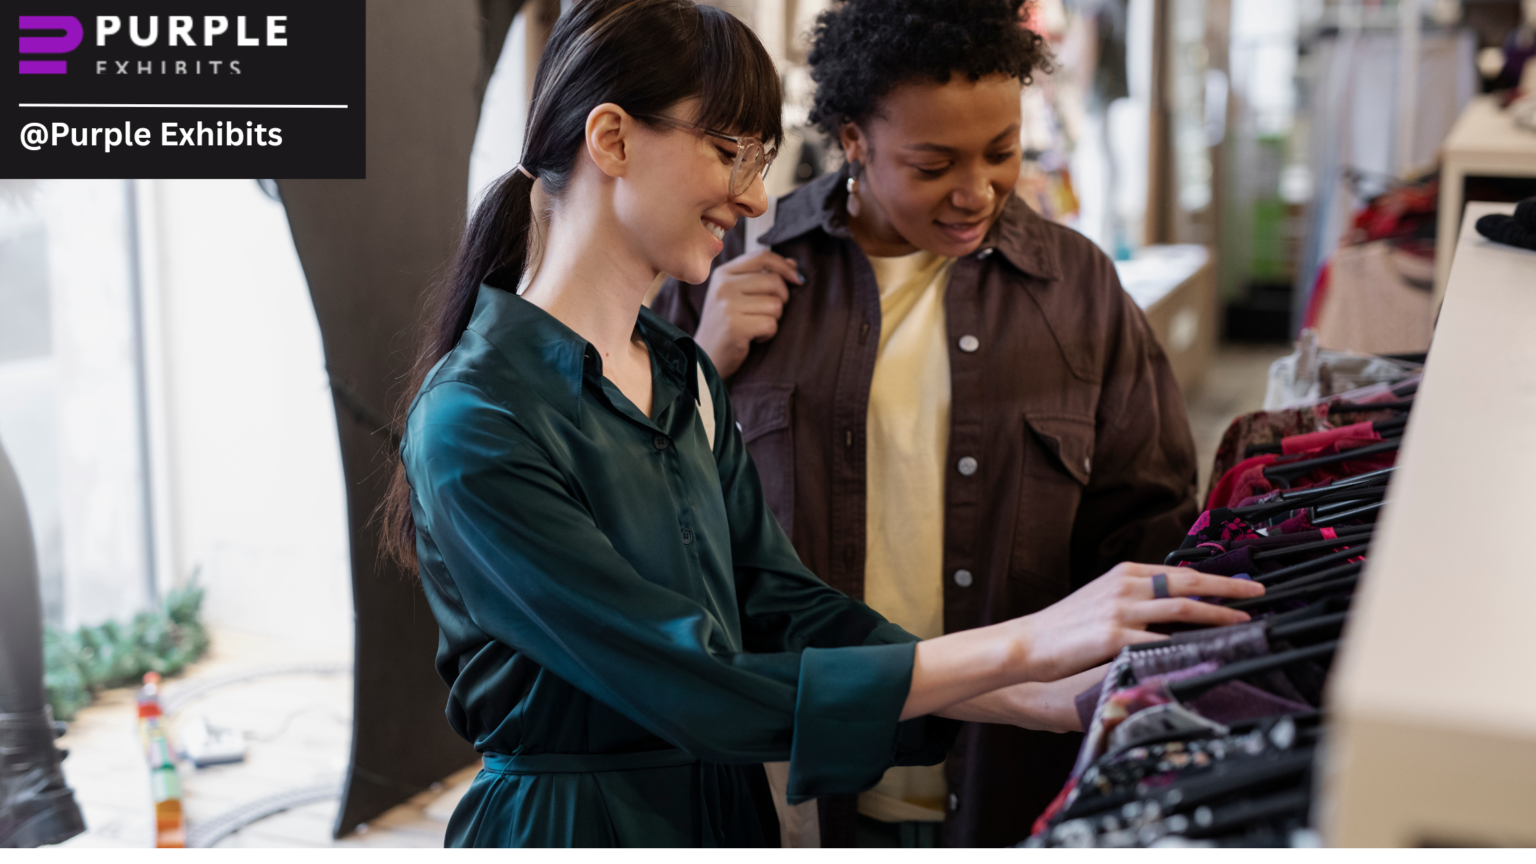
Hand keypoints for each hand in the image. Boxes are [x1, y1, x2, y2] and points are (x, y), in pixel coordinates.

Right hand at [693, 251, 801, 376]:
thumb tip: (793, 264)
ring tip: (756, 326)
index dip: (785, 266)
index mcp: (723, 273)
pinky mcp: (735, 327)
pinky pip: (771, 324)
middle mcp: (723, 286)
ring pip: (775, 304)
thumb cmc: (726, 325)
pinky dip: (768, 334)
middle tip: (767, 313)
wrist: (706, 358)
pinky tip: (754, 338)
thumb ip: (763, 276)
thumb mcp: (738, 295)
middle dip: (781, 299)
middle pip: (774, 281)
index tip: (797, 279)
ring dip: (773, 319)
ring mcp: (727, 306)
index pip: (762, 257)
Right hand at [902, 564, 1261, 721]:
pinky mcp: (1114, 638)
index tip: (1240, 582)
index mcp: (1124, 573)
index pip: (1179, 571)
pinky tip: (1207, 650)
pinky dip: (1188, 645)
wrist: (1026, 643)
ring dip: (1219, 615)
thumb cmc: (1064, 627)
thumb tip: (1172, 606)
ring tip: (1244, 621)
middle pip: (1189, 582)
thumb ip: (1135, 599)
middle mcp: (1125, 586)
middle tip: (1257, 592)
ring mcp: (1120, 610)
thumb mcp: (1101, 600)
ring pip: (1183, 608)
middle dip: (1228, 587)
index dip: (1214, 576)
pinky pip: (1161, 641)